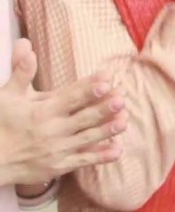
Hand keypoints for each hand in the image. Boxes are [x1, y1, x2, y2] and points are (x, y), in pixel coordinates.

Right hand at [0, 39, 126, 186]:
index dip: (88, 88)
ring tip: (125, 120)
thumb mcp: (7, 96)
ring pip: (87, 138)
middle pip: (83, 117)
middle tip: (122, 99)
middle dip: (103, 108)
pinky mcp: (59, 165)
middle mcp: (52, 130)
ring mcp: (57, 149)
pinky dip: (101, 156)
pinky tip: (118, 149)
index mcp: (42, 110)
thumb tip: (26, 45)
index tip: (106, 79)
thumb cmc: (1, 123)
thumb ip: (21, 72)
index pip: (70, 97)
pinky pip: (83, 160)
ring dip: (107, 130)